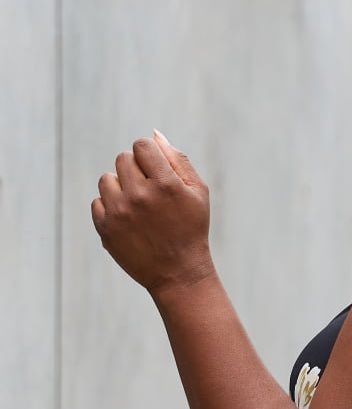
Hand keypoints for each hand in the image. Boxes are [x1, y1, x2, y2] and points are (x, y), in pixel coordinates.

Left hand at [91, 131, 213, 294]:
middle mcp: (139, 196)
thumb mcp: (197, 193)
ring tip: (137, 207)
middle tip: (150, 193)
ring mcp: (120, 213)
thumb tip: (153, 135)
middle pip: (123, 159)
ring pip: (107, 178)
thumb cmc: (191, 229)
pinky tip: (128, 221)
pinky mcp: (106, 228)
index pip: (142, 145)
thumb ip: (177, 160)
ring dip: (120, 188)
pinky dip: (110, 208)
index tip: (156, 172)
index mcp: (165, 184)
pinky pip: (97, 202)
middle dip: (136, 170)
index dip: (149, 156)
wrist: (178, 273)